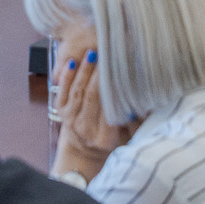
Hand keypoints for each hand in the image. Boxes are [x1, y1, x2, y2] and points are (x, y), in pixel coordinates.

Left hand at [50, 49, 140, 182]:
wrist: (84, 150)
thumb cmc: (112, 140)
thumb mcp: (129, 136)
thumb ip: (137, 122)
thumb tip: (144, 103)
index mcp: (105, 137)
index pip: (111, 108)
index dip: (116, 88)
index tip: (123, 70)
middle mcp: (86, 129)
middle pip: (93, 96)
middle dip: (100, 73)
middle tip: (108, 55)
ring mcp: (70, 120)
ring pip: (78, 90)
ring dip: (85, 70)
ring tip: (93, 53)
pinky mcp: (60, 111)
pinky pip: (63, 90)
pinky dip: (68, 75)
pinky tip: (74, 61)